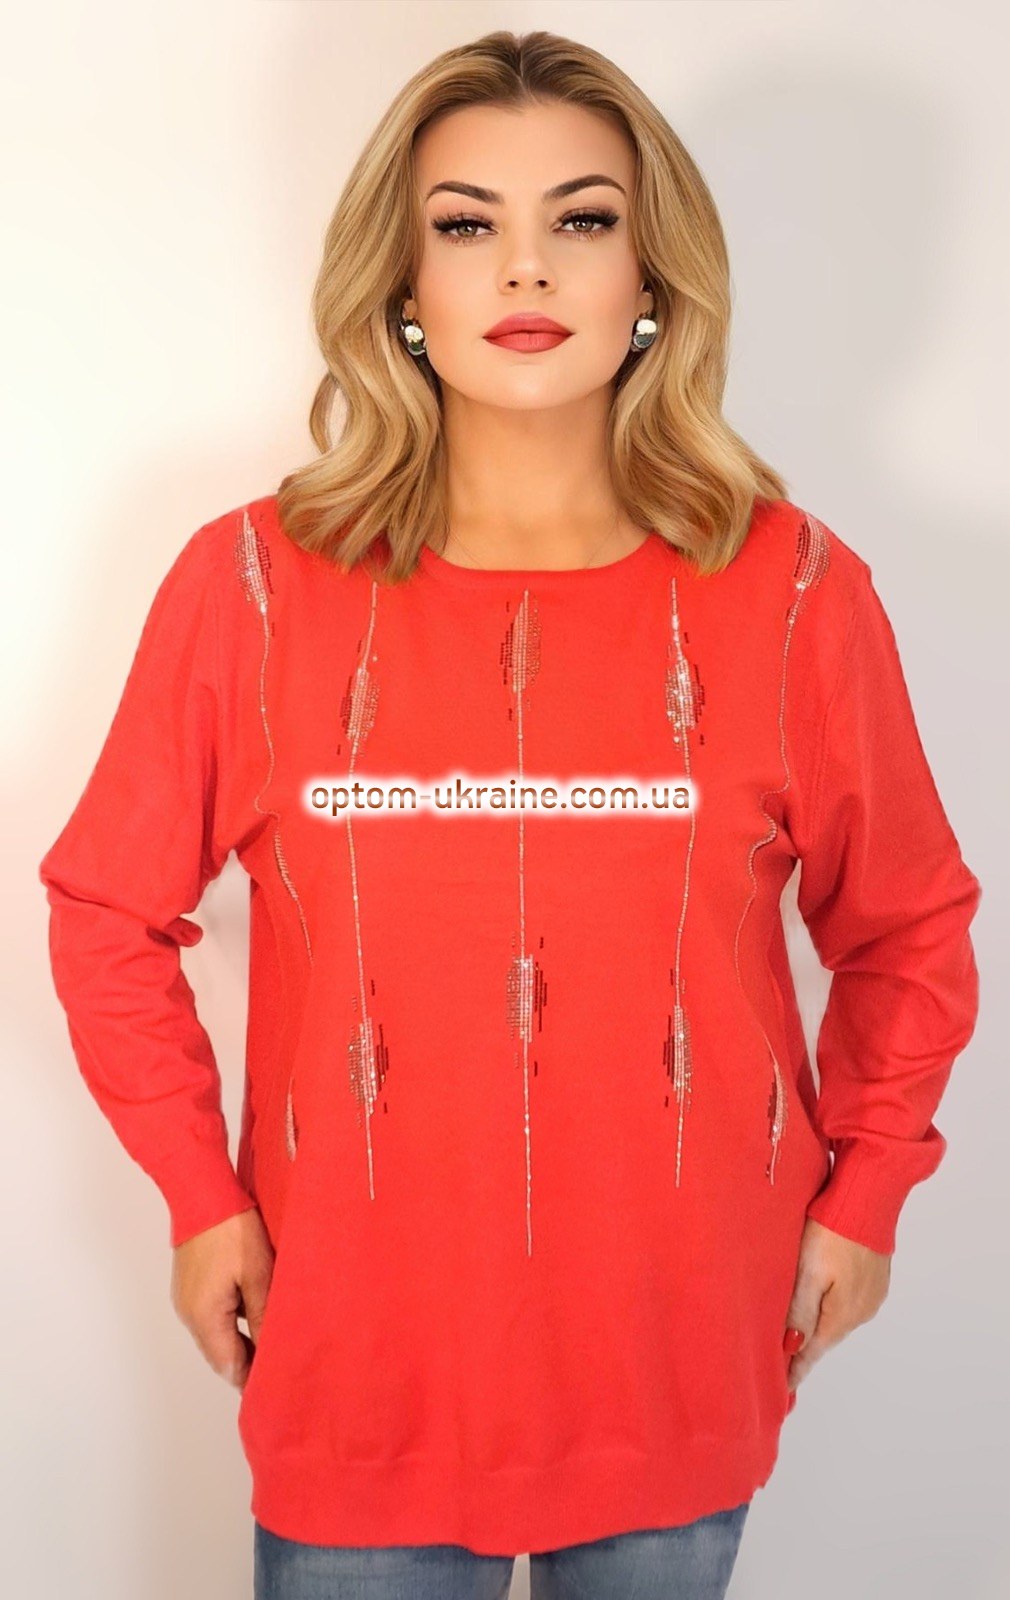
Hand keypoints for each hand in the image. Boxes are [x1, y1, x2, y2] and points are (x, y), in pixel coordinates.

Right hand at [170, 1207, 274, 1389]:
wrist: (202, 1191)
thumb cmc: (232, 1231)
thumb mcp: (258, 1274)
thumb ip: (263, 1318)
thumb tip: (269, 1354)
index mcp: (204, 1318)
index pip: (228, 1367)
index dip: (252, 1379)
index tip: (278, 1383)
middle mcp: (189, 1314)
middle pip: (221, 1353)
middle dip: (249, 1361)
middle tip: (283, 1361)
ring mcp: (187, 1298)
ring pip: (217, 1333)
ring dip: (242, 1339)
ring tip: (275, 1336)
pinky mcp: (190, 1283)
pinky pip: (212, 1313)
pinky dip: (233, 1319)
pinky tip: (256, 1309)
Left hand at [782, 1217, 890, 1391]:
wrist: (869, 1198)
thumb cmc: (832, 1230)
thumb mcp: (808, 1271)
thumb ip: (800, 1311)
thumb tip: (791, 1349)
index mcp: (841, 1315)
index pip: (812, 1353)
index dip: (795, 1372)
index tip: (782, 1393)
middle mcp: (861, 1312)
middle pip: (825, 1337)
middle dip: (805, 1349)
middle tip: (782, 1364)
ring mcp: (872, 1295)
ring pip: (837, 1319)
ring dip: (819, 1325)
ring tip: (797, 1333)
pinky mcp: (876, 1279)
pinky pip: (848, 1302)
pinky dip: (833, 1307)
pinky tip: (822, 1299)